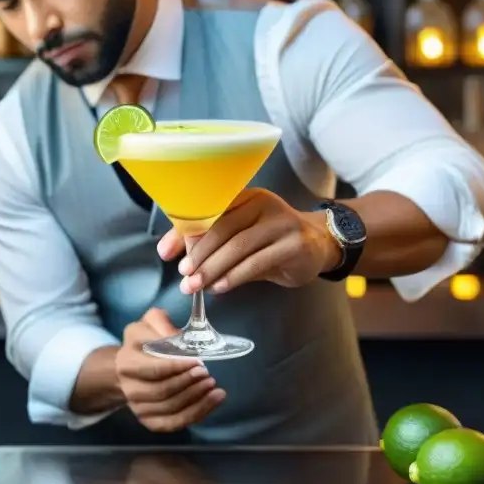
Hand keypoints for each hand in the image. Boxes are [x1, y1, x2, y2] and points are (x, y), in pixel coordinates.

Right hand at [116, 308, 225, 432]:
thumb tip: (179, 337)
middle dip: (188, 383)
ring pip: (170, 409)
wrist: (130, 366)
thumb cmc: (145, 341)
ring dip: (196, 398)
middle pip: (162, 391)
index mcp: (127, 362)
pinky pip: (174, 423)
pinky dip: (197, 413)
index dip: (178, 367)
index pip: (155, 369)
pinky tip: (213, 400)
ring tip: (213, 386)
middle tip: (207, 373)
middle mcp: (130, 388)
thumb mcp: (149, 323)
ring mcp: (138, 407)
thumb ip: (162, 323)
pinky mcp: (149, 420)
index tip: (198, 361)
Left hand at [157, 188, 339, 294]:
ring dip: (213, 269)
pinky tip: (220, 288)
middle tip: (183, 276)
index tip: (164, 253)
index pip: (208, 211)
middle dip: (198, 255)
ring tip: (195, 286)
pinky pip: (257, 262)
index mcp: (245, 196)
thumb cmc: (270, 239)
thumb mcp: (241, 233)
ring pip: (238, 247)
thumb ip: (211, 240)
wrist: (318, 243)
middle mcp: (263, 203)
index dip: (184, 232)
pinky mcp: (294, 245)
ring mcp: (281, 223)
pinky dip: (234, 277)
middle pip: (222, 229)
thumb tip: (172, 253)